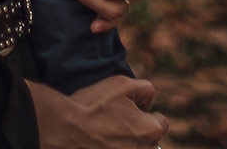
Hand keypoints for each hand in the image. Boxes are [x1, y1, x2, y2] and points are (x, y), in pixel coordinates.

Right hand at [28, 76, 166, 147]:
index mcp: (151, 130)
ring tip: (109, 134)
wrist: (65, 127)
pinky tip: (102, 141)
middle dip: (139, 131)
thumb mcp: (122, 84)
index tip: (129, 111)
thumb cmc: (94, 105)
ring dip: (129, 142)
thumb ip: (145, 88)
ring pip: (137, 147)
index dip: (146, 113)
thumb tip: (148, 99)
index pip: (161, 122)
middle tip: (117, 122)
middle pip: (151, 140)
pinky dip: (116, 146)